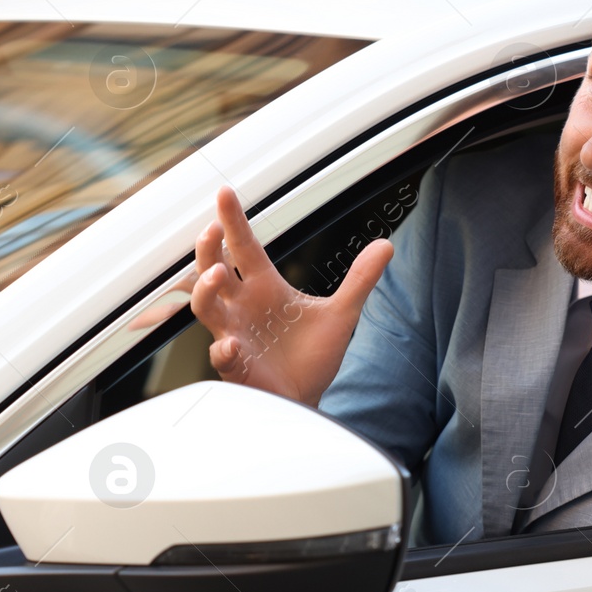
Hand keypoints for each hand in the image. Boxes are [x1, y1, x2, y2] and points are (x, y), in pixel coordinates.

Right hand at [190, 186, 393, 405]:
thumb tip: (386, 245)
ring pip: (206, 308)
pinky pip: (222, 355)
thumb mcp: (342, 313)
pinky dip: (224, 350)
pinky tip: (232, 345)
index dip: (233, 221)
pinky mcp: (237, 366)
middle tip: (213, 228)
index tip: (226, 193)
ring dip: (206, 291)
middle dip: (208, 249)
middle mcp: (242, 308)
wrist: (308, 398)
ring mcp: (235, 335)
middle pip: (212, 270)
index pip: (243, 247)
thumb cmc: (313, 356)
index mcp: (263, 287)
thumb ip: (360, 279)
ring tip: (217, 274)